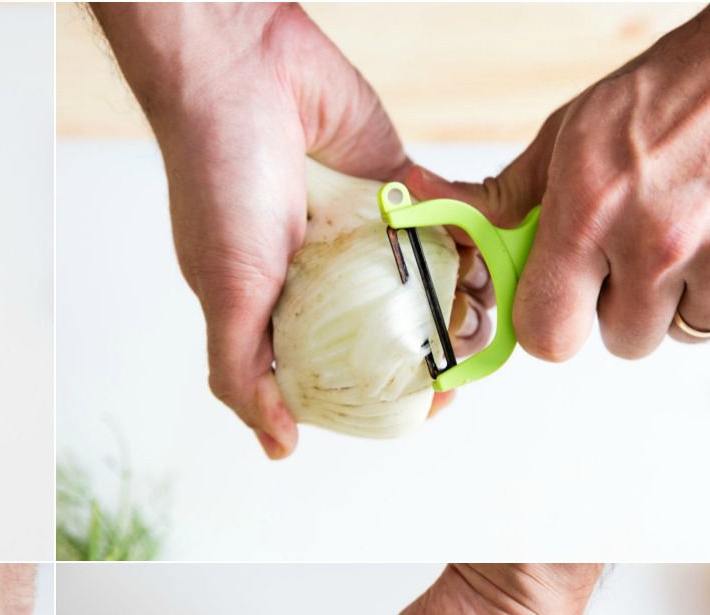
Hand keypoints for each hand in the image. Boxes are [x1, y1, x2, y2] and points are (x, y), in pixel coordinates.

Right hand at [95, 3, 488, 458]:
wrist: (239, 73)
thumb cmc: (217, 184)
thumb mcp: (225, 295)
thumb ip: (244, 375)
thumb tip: (278, 446)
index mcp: (276, 310)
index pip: (340, 372)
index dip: (386, 393)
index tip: (432, 402)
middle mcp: (321, 276)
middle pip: (392, 329)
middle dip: (436, 347)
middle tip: (473, 352)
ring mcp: (359, 229)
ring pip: (424, 276)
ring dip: (460, 293)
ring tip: (488, 301)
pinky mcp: (393, 180)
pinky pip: (441, 215)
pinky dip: (468, 233)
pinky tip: (492, 250)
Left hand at [406, 3, 709, 359]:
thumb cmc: (676, 91)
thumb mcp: (572, 133)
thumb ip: (507, 196)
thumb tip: (429, 210)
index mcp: (593, 212)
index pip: (549, 336)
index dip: (556, 321)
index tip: (568, 296)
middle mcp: (661, 243)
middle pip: (624, 340)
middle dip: (628, 303)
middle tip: (645, 244)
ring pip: (687, 332)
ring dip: (688, 297)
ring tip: (697, 230)